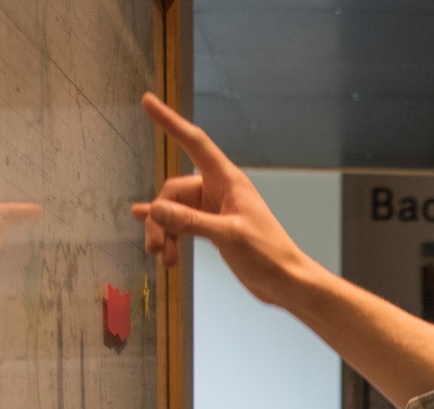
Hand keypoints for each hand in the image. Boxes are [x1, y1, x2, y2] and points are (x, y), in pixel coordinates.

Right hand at [132, 94, 314, 307]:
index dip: (170, 122)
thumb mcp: (228, 235)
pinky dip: (171, 236)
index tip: (148, 102)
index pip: (193, 142)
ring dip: (165, 232)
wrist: (284, 281)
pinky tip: (157, 245)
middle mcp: (218, 190)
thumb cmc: (267, 253)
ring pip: (175, 212)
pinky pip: (182, 225)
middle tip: (156, 247)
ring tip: (162, 257)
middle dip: (161, 218)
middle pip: (174, 192)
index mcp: (227, 180)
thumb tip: (154, 211)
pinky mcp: (212, 229)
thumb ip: (191, 223)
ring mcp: (214, 210)